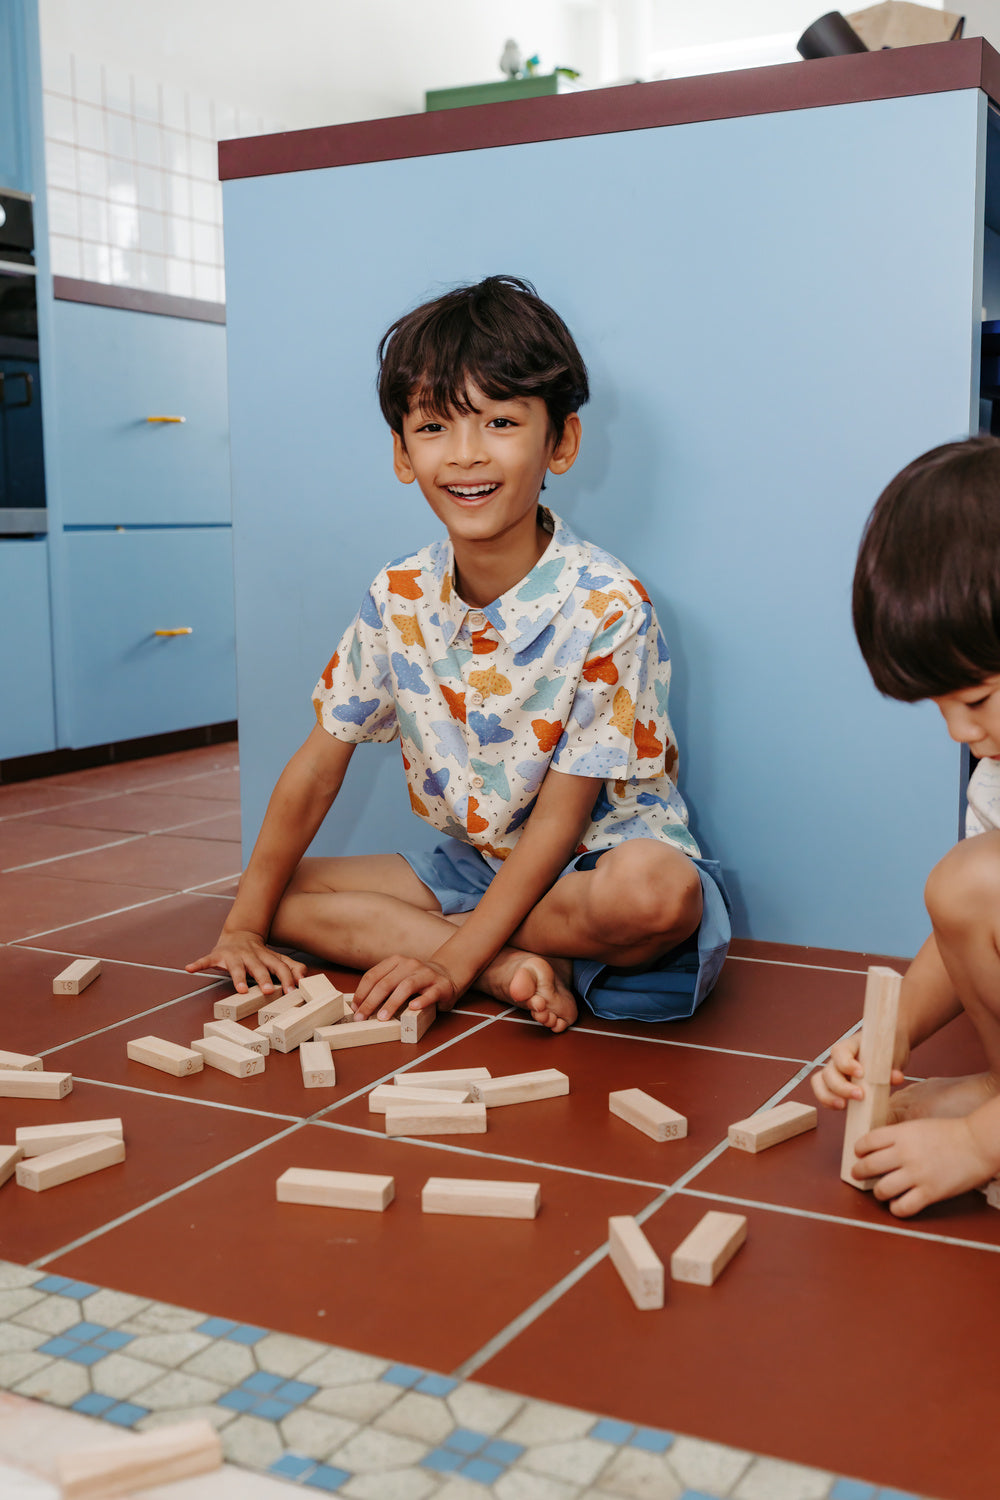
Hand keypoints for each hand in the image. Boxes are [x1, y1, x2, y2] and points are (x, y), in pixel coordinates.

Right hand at [186, 930, 305, 995]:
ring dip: (238, 977)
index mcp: (267, 957)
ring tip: (240, 989)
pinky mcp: (217, 955)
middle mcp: (251, 955)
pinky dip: (197, 964)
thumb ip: (291, 967)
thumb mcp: (276, 958)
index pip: (279, 967)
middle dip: (263, 978)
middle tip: (268, 991)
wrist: (239, 934)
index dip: (286, 978)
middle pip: (259, 967)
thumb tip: (305, 978)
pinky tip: (189, 968)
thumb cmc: (260, 953)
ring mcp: (233, 955)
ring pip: (236, 967)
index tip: (291, 991)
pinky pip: (206, 960)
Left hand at [352, 955, 457, 1020]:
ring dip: (392, 1003)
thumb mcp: (398, 978)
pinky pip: (430, 994)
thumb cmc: (417, 981)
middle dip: (371, 1001)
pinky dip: (421, 1001)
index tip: (355, 1008)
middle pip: (386, 982)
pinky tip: (412, 1008)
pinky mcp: (441, 986)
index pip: (373, 975)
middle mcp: (410, 965)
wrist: (447, 974)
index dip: (362, 992)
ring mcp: (426, 974)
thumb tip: (360, 1006)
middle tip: (362, 1017)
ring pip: (406, 986)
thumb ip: (383, 987)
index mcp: (396, 962)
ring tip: (383, 1017)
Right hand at [812, 1035, 906, 1108]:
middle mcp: (837, 1060)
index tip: (861, 1074)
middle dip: (841, 1087)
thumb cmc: (888, 1050)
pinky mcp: (837, 1087)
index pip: (839, 1052)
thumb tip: (896, 1077)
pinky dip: (829, 1102)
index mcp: (850, 1046)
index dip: (846, 1064)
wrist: (889, 1051)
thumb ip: (892, 1066)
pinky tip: (842, 1108)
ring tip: (843, 1106)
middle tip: (860, 1096)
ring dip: (829, 1096)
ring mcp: (835, 1073)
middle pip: (828, 1072)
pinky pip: (824, 1093)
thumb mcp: (891, 1056)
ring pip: (820, 1083)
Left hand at [851, 1115, 997, 1216]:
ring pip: (882, 1189)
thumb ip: (899, 1136)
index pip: (867, 1141)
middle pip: (868, 1166)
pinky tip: (897, 1205)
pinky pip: (903, 1207)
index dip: (858, 1149)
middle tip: (858, 1174)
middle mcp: (905, 1153)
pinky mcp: (930, 1192)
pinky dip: (896, 1208)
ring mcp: (917, 1174)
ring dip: (878, 1192)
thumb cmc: (952, 1133)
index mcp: (901, 1134)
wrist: (978, 1143)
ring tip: (881, 1191)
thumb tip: (880, 1147)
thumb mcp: (919, 1126)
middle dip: (859, 1172)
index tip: (858, 1154)